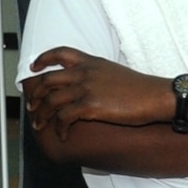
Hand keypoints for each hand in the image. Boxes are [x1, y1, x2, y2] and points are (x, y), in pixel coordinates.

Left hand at [22, 46, 169, 137]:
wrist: (155, 96)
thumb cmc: (139, 89)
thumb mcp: (113, 72)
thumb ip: (96, 74)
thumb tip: (85, 85)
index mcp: (91, 62)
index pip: (60, 52)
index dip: (43, 59)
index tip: (34, 68)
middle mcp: (85, 72)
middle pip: (48, 79)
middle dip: (35, 94)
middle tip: (32, 106)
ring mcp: (86, 88)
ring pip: (51, 100)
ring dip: (41, 114)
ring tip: (38, 124)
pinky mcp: (90, 106)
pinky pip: (64, 118)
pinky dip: (59, 128)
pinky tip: (62, 135)